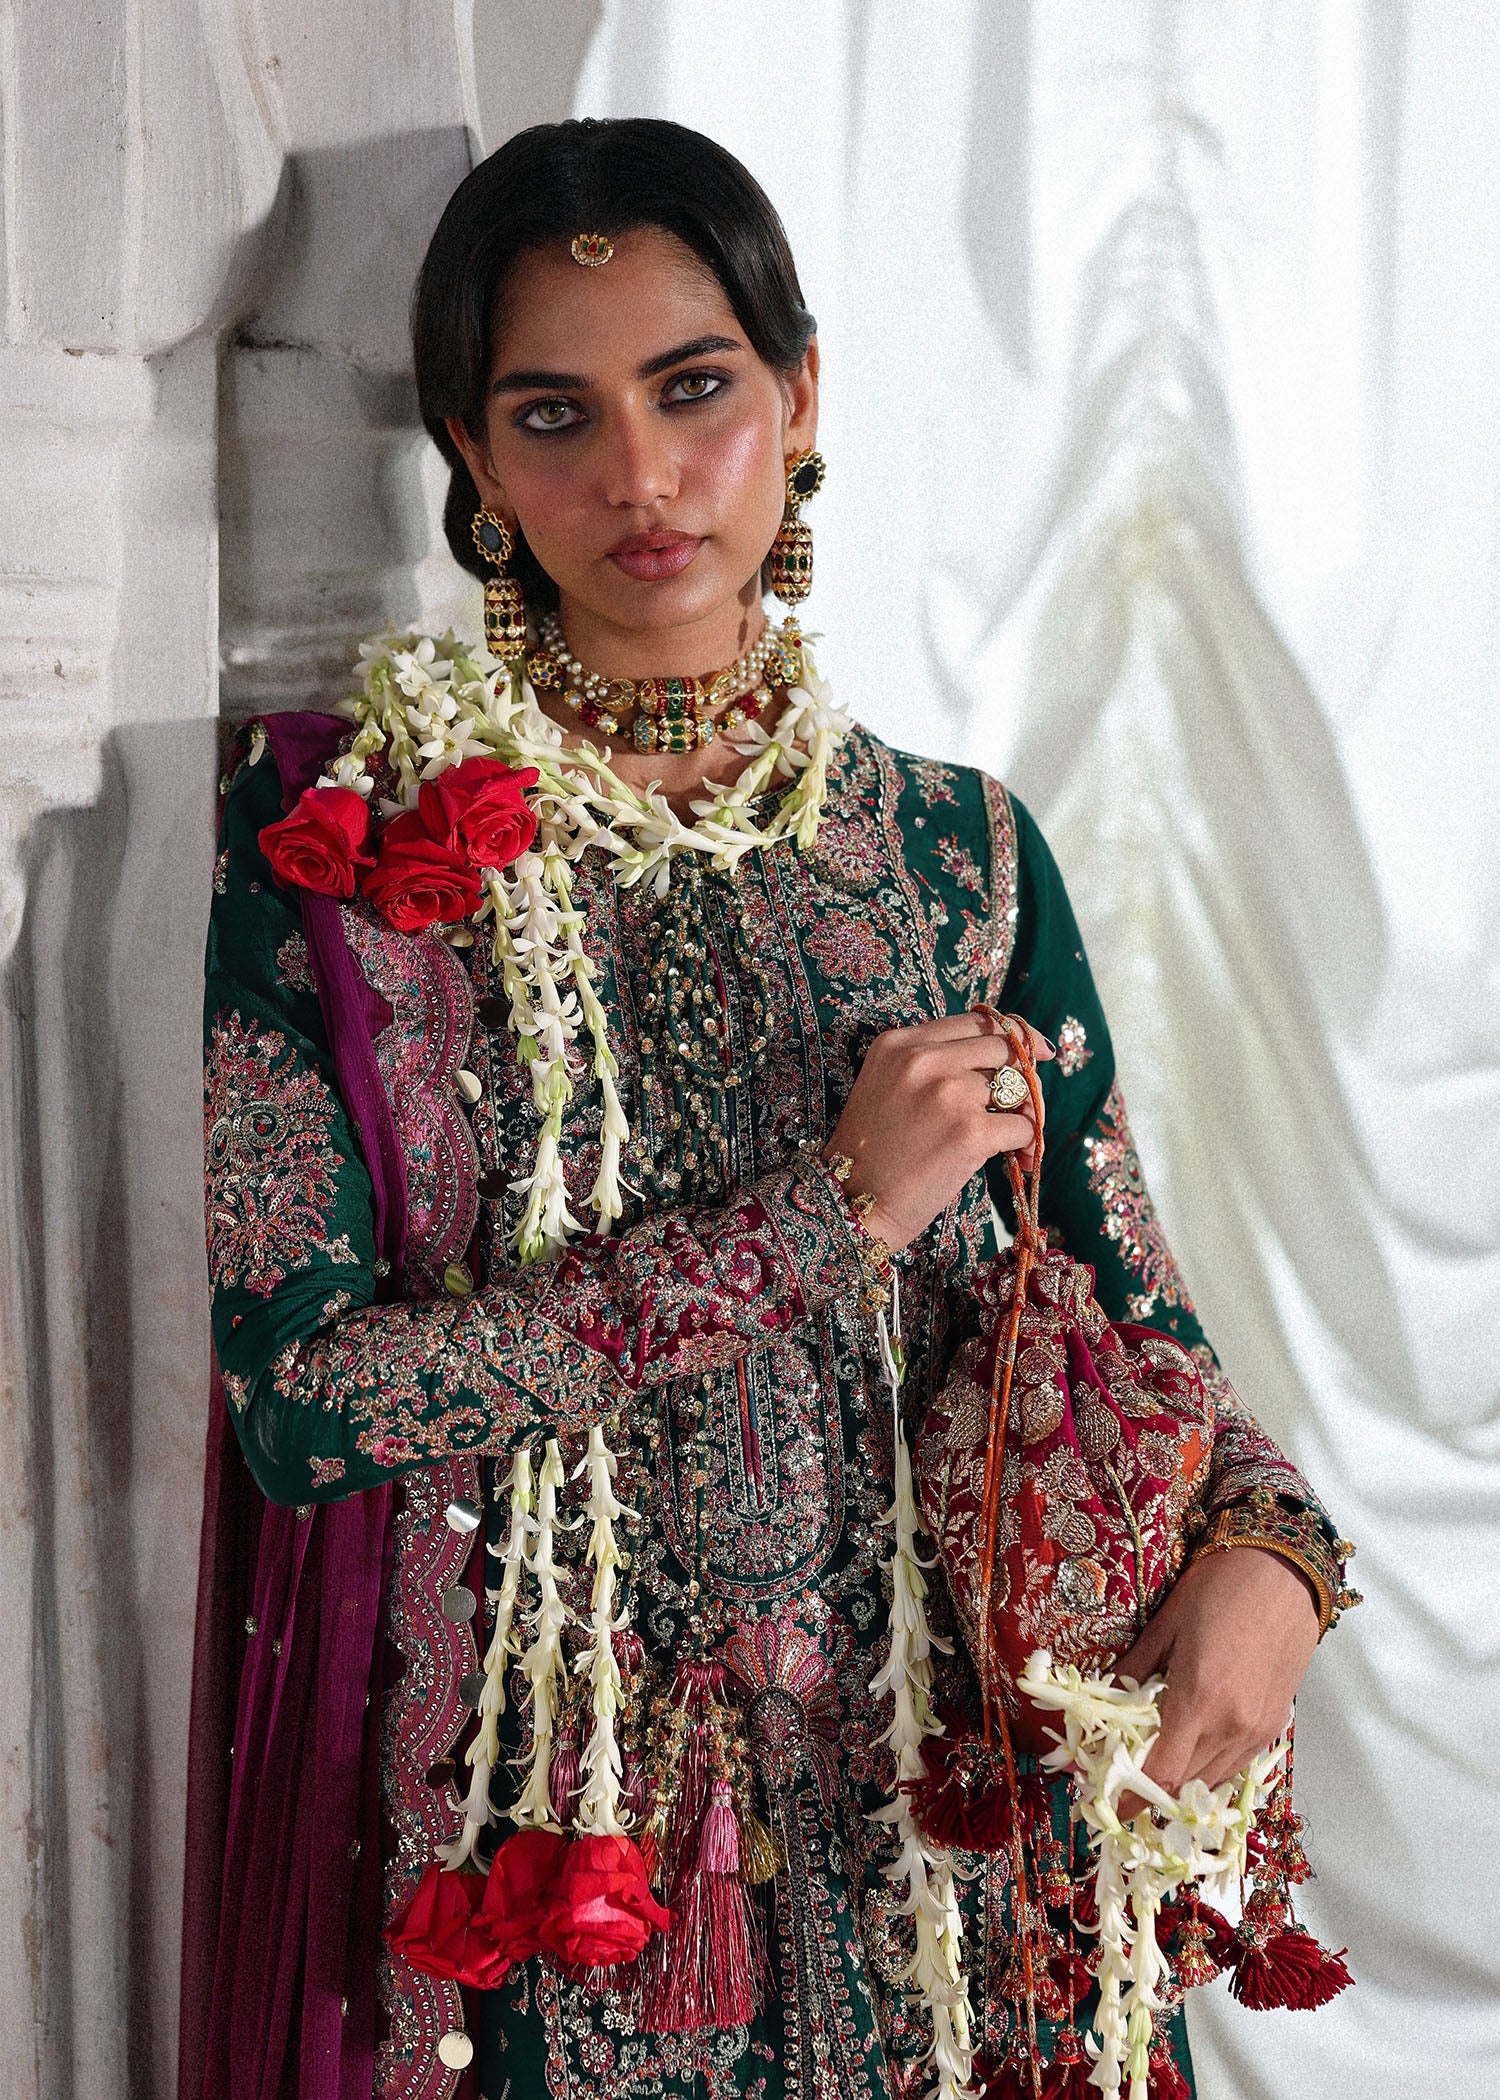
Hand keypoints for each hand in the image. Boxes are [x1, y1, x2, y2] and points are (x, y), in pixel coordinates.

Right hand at [822, 1011, 1053, 1252]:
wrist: (850, 1203)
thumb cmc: (871, 1153)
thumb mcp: (887, 1086)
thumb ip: (931, 1064)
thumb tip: (1003, 1061)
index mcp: (900, 1043)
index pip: (975, 1021)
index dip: (1013, 1034)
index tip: (1036, 1049)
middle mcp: (924, 1060)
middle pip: (1002, 1046)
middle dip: (1023, 1075)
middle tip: (1022, 1105)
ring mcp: (948, 1093)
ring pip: (1017, 1089)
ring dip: (1023, 1115)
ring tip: (1013, 1143)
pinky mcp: (969, 1132)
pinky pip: (1022, 1127)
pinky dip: (1024, 1146)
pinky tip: (1013, 1161)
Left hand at [1111, 1546, 1319, 1818]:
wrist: (1285, 1574)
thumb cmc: (1219, 1589)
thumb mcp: (1165, 1625)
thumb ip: (1133, 1670)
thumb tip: (1105, 1703)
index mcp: (1198, 1699)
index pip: (1161, 1773)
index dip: (1132, 1800)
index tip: (1111, 1808)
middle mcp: (1232, 1725)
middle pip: (1184, 1784)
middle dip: (1151, 1792)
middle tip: (1122, 1783)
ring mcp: (1258, 1730)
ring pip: (1212, 1781)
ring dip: (1181, 1785)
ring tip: (1152, 1771)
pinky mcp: (1275, 1725)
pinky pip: (1235, 1765)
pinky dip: (1209, 1770)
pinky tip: (1191, 1753)